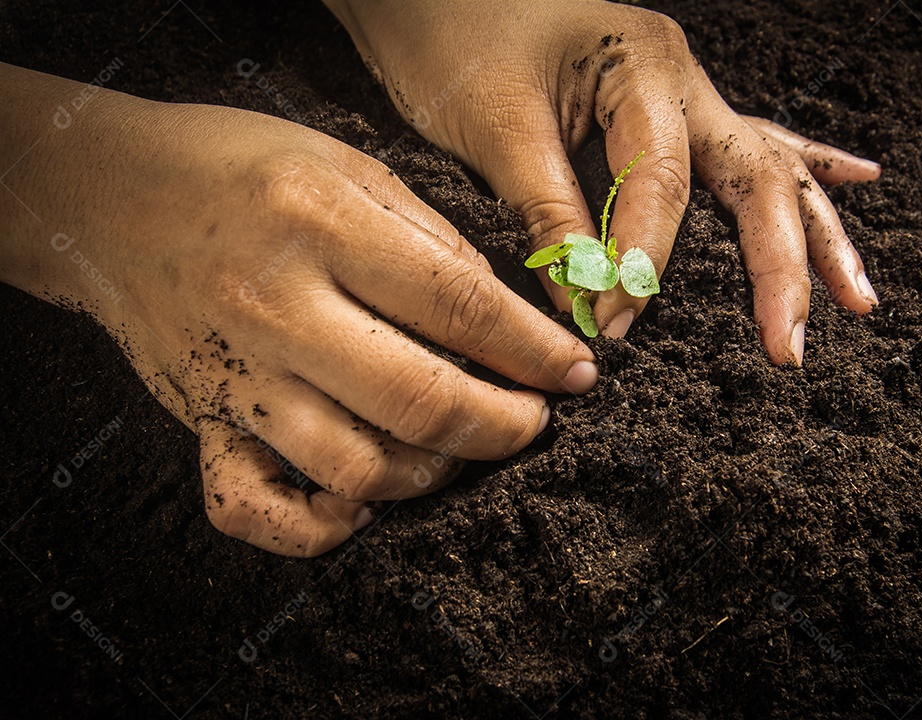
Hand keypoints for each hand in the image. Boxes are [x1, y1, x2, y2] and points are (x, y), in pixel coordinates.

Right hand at [0, 63, 596, 555]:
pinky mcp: (198, 420)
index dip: (533, 348)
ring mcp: (233, 373)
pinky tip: (358, 508)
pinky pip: (249, 508)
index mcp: (319, 224)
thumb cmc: (236, 168)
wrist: (107, 197)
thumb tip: (503, 318)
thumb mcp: (344, 164)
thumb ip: (426, 238)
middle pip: (417, 401)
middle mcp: (275, 307)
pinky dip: (313, 529)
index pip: (458, 304)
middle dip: (503, 426)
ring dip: (430, 474)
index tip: (577, 372)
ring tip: (460, 449)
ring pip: (352, 467)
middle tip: (535, 420)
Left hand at [325, 0, 880, 363]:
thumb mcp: (495, 129)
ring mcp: (686, 90)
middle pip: (753, 178)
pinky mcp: (672, 108)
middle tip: (786, 347)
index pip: (662, 184)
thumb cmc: (455, 37)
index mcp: (641, 66)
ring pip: (769, 166)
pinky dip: (803, 172)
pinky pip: (751, 144)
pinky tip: (858, 181)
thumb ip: (547, 217)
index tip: (614, 324)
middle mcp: (681, 77)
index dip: (642, 262)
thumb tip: (586, 304)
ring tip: (858, 301)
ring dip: (814, 236)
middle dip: (778, 268)